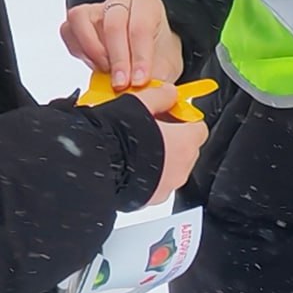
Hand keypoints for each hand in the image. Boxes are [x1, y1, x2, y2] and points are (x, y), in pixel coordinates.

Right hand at [61, 0, 183, 90]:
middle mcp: (121, 0)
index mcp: (147, 3)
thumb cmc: (156, 54)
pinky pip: (68, 30)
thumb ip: (157, 78)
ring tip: (105, 72)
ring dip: (93, 51)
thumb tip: (151, 94)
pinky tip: (94, 65)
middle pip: (113, 23)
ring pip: (83, 19)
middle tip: (121, 84)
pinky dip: (78, 51)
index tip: (139, 81)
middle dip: (118, 58)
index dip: (139, 56)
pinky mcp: (78, 20)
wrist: (144, 55)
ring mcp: (96, 7)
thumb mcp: (165, 66)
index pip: (141, 26)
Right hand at [127, 84, 207, 206]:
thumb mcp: (139, 103)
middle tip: (153, 127)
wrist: (93, 165)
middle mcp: (180, 169)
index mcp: (184, 143)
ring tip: (139, 145)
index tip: (171, 114)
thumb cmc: (117, 135)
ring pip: (173, 168)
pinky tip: (131, 163)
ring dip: (163, 158)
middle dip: (174, 138)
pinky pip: (158, 184)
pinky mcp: (150, 199)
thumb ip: (160, 96)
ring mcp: (166, 187)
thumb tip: (169, 93)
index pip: (199, 128)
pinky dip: (151, 176)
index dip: (184, 119)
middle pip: (187, 149)